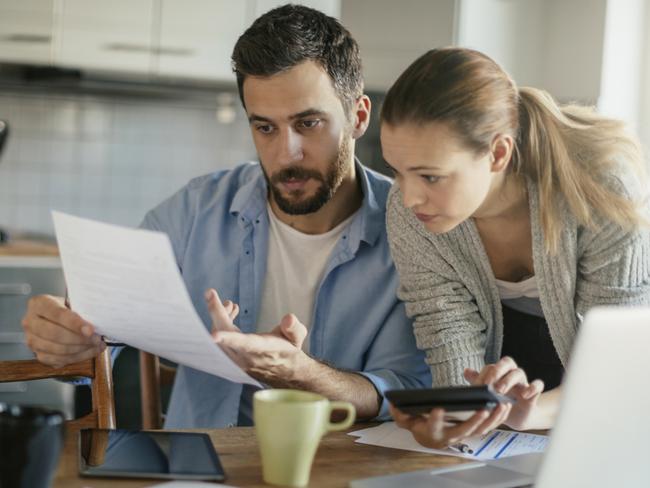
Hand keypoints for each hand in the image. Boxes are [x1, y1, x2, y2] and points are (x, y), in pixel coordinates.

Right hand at [21, 294, 105, 367]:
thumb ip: (80, 310)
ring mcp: (31, 340)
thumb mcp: (72, 301)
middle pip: (55, 334)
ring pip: (56, 350)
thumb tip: (96, 324)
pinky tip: (89, 352)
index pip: (57, 314)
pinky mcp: (37, 354)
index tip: (91, 330)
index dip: (75, 323)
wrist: (55, 316)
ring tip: (96, 345)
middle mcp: (30, 322)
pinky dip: (76, 358)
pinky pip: (57, 360)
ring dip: (80, 350)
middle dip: (79, 339)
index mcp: (38, 304)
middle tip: (96, 339)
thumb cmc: (67, 307)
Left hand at [205, 288, 308, 385]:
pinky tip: (230, 314)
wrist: (286, 373)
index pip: (244, 344)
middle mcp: (246, 359)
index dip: (228, 339)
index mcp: (263, 351)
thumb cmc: (290, 351)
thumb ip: (294, 328)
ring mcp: (236, 362)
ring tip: (230, 305)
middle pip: (223, 338)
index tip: (213, 335)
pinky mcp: (231, 360)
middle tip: (215, 295)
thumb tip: (288, 319)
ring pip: (218, 340)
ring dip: (219, 318)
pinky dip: (221, 326)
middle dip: (217, 314)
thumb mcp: (297, 337)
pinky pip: (219, 343)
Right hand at [389, 401, 511, 449]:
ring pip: (480, 430)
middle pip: (464, 430)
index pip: (434, 426)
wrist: (429, 437)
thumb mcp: (406, 420)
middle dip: (474, 420)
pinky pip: (488, 427)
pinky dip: (497, 418)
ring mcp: (464, 434)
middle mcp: (450, 435)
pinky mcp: (473, 431)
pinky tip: (503, 406)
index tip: (438, 410)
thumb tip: (393, 403)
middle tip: (482, 409)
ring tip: (499, 405)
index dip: (435, 419)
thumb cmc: (420, 425)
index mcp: (433, 432)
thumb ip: (400, 414)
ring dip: (491, 419)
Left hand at [465, 356, 543, 430]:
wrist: (516, 417)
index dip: (485, 373)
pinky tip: (525, 395)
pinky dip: (533, 387)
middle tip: (488, 384)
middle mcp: (511, 374)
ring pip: (519, 372)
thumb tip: (466, 371)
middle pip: (506, 362)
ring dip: (509, 380)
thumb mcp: (487, 394)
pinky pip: (538, 385)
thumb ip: (478, 382)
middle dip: (497, 371)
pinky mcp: (534, 393)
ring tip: (500, 391)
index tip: (479, 385)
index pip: (492, 366)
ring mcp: (523, 382)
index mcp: (499, 372)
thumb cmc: (500, 402)